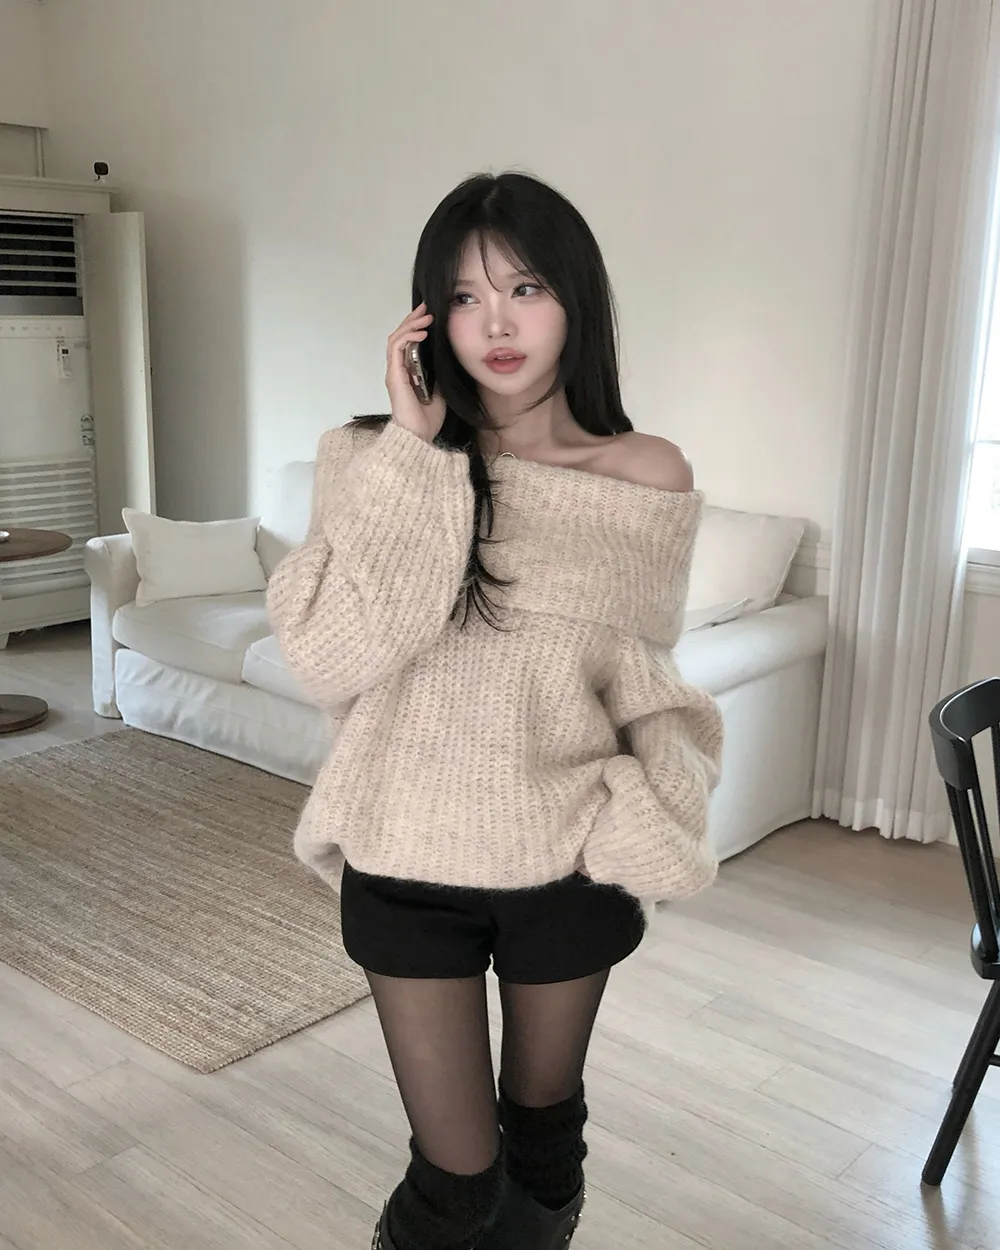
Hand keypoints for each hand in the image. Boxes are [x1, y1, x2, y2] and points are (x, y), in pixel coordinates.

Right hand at [385, 303, 446, 443]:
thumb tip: (446, 360)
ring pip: (396, 338)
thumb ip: (439, 375)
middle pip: (400, 336)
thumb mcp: (440, 391)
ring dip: (410, 324)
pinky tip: (422, 332)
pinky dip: (408, 336)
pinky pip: (397, 348)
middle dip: (412, 320)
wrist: (418, 436)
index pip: (407, 343)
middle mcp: (397, 370)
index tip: (429, 316)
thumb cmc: (427, 419)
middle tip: (426, 308)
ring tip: (426, 316)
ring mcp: (393, 372)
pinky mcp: (393, 375)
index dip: (415, 327)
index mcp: (406, 373)